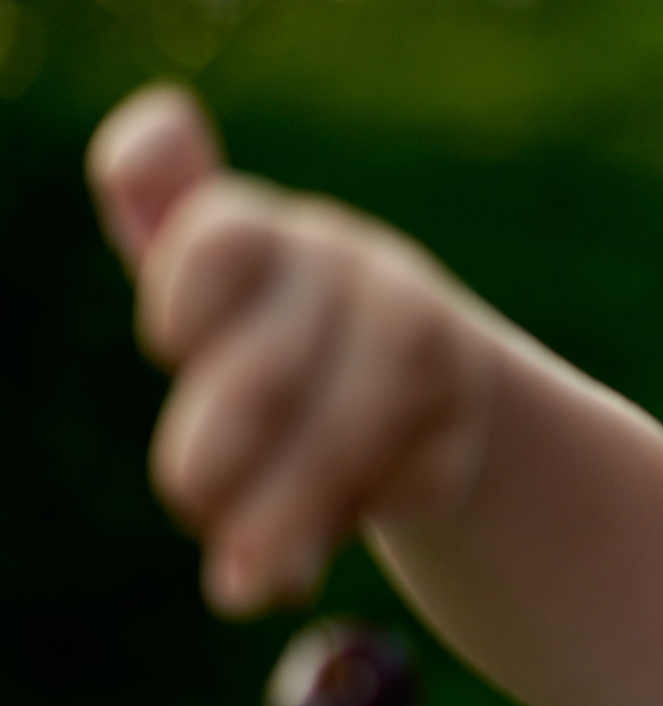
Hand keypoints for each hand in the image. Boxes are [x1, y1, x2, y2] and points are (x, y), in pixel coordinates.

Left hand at [88, 86, 498, 616]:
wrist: (434, 384)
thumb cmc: (282, 330)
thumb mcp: (209, 281)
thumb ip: (165, 207)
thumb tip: (152, 120)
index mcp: (268, 237)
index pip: (225, 240)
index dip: (188, 295)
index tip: (167, 342)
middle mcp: (350, 274)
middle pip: (273, 360)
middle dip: (226, 442)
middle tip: (188, 503)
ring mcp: (416, 340)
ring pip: (355, 422)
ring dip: (295, 508)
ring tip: (243, 585)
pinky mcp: (467, 413)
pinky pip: (414, 468)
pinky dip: (363, 514)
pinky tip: (315, 551)